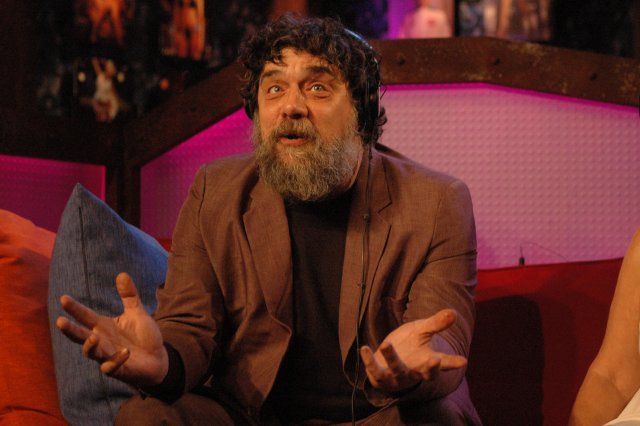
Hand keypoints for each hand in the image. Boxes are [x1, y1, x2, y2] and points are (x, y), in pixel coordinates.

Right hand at [56, 272, 167, 387]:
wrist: (157, 359)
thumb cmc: (143, 336)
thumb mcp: (137, 313)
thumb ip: (129, 296)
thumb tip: (122, 273)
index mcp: (103, 326)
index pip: (85, 316)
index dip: (75, 308)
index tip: (64, 298)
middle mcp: (101, 341)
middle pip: (80, 336)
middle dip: (70, 330)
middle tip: (60, 321)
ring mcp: (107, 356)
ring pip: (91, 353)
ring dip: (90, 346)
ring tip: (92, 337)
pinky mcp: (117, 369)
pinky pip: (111, 367)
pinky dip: (116, 360)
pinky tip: (125, 352)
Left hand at [359, 309, 466, 393]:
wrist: (388, 361)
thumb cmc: (410, 345)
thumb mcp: (422, 331)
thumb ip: (436, 324)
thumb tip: (454, 312)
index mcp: (427, 362)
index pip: (443, 363)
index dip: (452, 363)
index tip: (463, 361)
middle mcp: (414, 372)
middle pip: (424, 373)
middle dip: (429, 369)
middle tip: (435, 360)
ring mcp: (398, 376)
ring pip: (397, 370)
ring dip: (392, 359)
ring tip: (386, 343)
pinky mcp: (380, 377)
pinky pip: (374, 370)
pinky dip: (369, 360)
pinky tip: (364, 348)